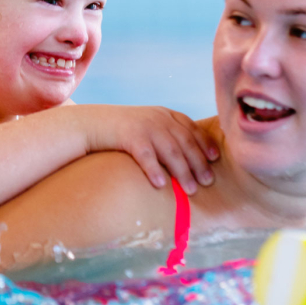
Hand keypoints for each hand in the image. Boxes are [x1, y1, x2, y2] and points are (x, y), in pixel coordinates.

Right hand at [73, 105, 218, 193]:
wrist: (91, 124)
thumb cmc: (121, 131)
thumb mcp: (147, 125)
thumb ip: (166, 134)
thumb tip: (188, 160)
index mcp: (165, 114)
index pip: (191, 128)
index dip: (204, 143)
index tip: (214, 158)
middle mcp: (158, 118)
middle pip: (185, 142)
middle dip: (198, 163)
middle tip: (208, 182)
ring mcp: (144, 126)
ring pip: (170, 151)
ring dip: (183, 171)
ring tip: (191, 190)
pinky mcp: (129, 136)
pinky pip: (146, 156)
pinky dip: (155, 170)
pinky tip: (161, 185)